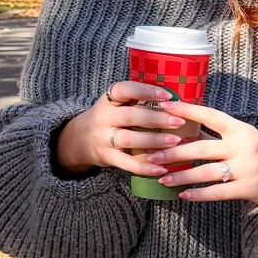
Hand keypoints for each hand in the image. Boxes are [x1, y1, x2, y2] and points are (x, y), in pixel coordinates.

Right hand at [53, 81, 185, 178]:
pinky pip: (127, 163)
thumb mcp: (116, 104)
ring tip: (175, 141)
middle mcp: (103, 117)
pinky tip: (162, 168)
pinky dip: (145, 167)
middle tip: (179, 121)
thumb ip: (138, 100)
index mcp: (108, 99)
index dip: (146, 91)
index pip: (124, 90)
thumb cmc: (109, 118)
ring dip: (154, 141)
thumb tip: (175, 101)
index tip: (167, 96)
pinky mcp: (106, 157)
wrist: (79, 140)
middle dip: (156, 118)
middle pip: (130, 116)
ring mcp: (103, 138)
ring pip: (129, 139)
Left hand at [158, 99, 257, 210]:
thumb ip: (220, 134)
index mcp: (240, 129)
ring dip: (180, 175)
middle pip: (201, 146)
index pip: (210, 115)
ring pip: (205, 171)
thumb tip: (188, 127)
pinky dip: (198, 194)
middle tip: (151, 154)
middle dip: (173, 152)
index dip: (186, 110)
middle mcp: (243, 145)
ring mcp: (246, 167)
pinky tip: (183, 195)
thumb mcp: (246, 138)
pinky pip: (218, 192)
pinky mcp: (249, 188)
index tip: (163, 107)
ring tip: (161, 178)